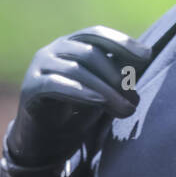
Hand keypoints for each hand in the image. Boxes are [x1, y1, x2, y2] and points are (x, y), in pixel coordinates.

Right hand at [4, 26, 151, 168]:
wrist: (43, 142)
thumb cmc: (76, 112)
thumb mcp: (102, 92)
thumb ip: (117, 78)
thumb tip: (143, 65)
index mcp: (71, 44)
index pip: (97, 34)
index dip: (122, 42)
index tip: (146, 56)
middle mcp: (53, 50)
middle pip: (89, 53)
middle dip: (116, 75)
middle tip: (133, 99)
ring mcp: (39, 67)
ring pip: (76, 70)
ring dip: (105, 90)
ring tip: (125, 109)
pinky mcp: (29, 88)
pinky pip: (55, 85)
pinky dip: (80, 92)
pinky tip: (99, 101)